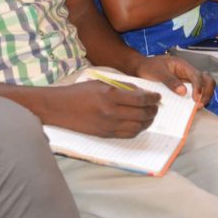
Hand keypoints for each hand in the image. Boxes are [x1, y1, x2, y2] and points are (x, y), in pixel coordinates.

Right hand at [41, 81, 160, 137]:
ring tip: (150, 115)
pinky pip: (128, 135)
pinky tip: (139, 124)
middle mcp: (111, 112)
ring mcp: (109, 126)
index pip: (140, 98)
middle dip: (153, 110)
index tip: (157, 96)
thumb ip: (121, 87)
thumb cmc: (78, 93)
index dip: (152, 98)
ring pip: (138, 126)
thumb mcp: (100, 83)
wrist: (60, 109)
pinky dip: (138, 129)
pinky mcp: (106, 135)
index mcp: (110, 95)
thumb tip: (139, 92)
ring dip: (148, 121)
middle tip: (156, 106)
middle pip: (142, 114)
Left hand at [135, 54, 214, 105]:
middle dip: (207, 92)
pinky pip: (194, 95)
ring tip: (196, 108)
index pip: (197, 76)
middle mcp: (188, 73)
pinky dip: (196, 101)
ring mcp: (187, 81)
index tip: (195, 99)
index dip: (199, 87)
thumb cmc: (148, 67)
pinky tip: (190, 109)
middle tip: (200, 104)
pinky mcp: (184, 89)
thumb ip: (170, 81)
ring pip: (204, 88)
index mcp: (183, 66)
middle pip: (207, 80)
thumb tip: (184, 92)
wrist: (141, 69)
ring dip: (204, 97)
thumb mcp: (158, 72)